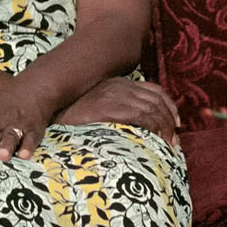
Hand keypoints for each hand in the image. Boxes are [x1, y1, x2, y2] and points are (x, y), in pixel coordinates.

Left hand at [0, 78, 57, 162]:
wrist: (34, 89)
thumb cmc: (0, 105)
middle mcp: (0, 116)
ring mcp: (18, 123)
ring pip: (11, 134)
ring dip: (6, 144)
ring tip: (1, 156)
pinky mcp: (34, 130)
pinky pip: (31, 139)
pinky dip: (28, 147)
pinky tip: (24, 155)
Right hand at [56, 76, 179, 143]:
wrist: (51, 109)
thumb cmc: (70, 112)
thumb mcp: (95, 105)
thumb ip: (113, 107)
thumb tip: (131, 125)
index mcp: (118, 83)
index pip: (153, 90)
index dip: (169, 106)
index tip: (175, 123)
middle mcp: (119, 86)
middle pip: (156, 99)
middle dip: (170, 120)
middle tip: (173, 140)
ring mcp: (115, 96)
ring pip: (152, 108)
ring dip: (164, 127)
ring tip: (167, 144)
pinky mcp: (110, 108)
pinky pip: (141, 116)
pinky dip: (153, 128)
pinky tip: (155, 140)